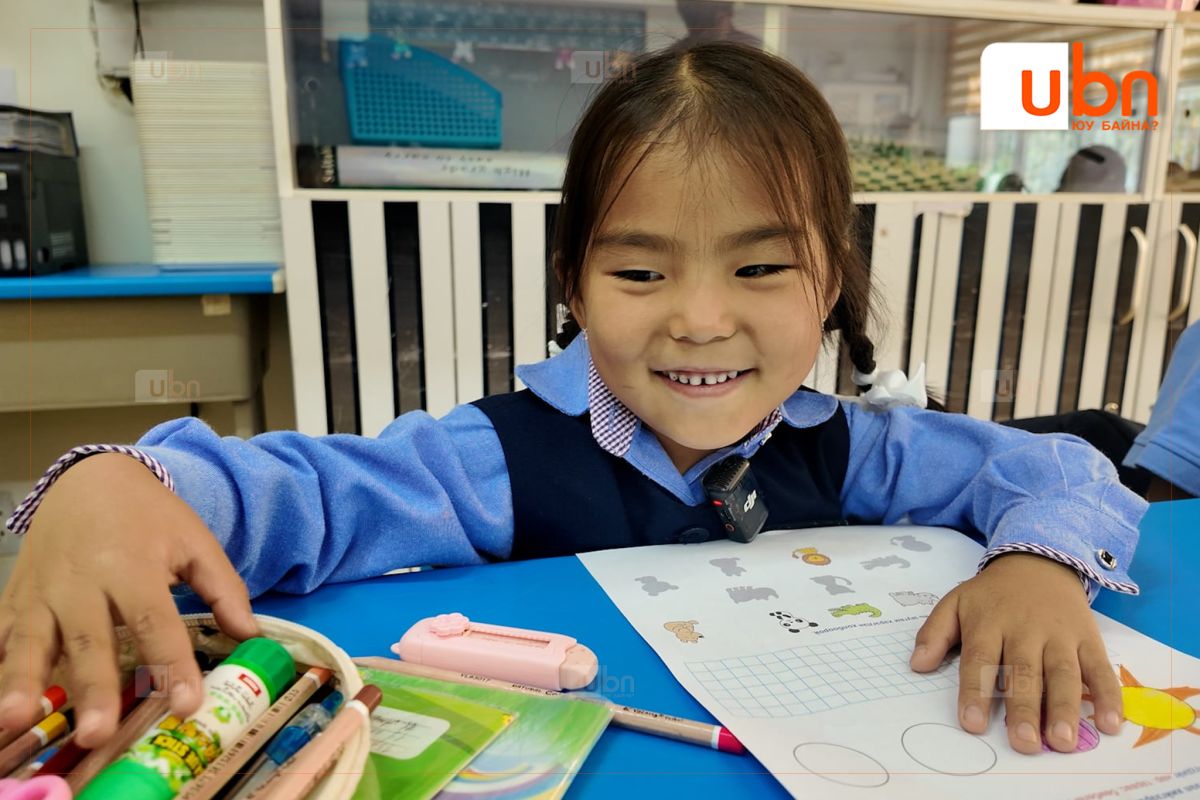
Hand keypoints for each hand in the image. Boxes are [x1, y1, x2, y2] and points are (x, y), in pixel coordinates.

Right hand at [0, 454, 257, 746]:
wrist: (92, 477)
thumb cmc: (150, 517)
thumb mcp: (195, 541)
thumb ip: (224, 589)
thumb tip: (250, 636)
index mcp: (133, 567)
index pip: (155, 622)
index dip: (171, 665)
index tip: (186, 705)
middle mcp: (82, 582)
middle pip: (89, 640)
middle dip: (92, 689)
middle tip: (98, 734)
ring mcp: (42, 592)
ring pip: (32, 643)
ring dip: (23, 683)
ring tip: (17, 719)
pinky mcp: (15, 600)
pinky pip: (2, 637)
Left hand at [909, 553, 1122, 753]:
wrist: (1038, 561)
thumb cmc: (992, 594)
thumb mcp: (956, 602)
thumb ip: (934, 633)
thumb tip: (916, 664)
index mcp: (989, 622)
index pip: (979, 659)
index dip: (976, 692)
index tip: (973, 723)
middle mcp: (1026, 629)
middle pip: (1024, 671)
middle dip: (1024, 708)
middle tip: (1024, 743)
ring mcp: (1060, 634)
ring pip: (1064, 673)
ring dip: (1065, 708)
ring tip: (1062, 741)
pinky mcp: (1088, 638)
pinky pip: (1101, 668)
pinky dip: (1109, 696)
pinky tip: (1111, 723)